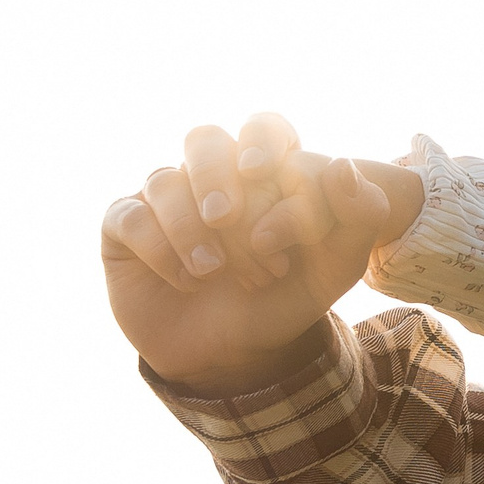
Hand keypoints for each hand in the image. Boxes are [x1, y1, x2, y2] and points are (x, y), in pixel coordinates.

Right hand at [100, 114, 420, 392]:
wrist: (233, 354)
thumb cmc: (282, 300)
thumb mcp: (332, 269)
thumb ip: (358, 219)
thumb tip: (343, 166)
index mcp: (259, 172)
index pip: (262, 129)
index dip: (262, 143)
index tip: (263, 172)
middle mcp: (207, 175)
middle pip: (203, 138)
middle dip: (216, 176)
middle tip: (228, 220)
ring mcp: (163, 198)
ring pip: (164, 180)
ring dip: (191, 227)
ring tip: (214, 271)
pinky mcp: (124, 227)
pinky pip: (131, 216)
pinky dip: (161, 248)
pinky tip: (186, 280)